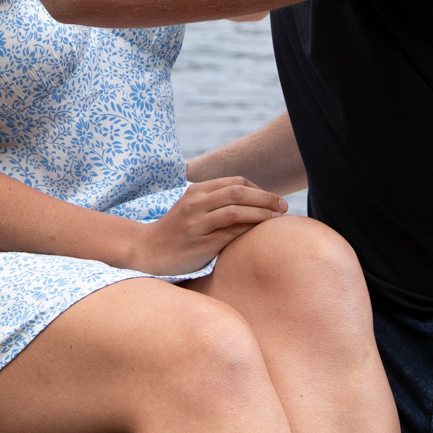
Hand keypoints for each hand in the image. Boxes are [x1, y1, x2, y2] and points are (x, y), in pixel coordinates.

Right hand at [128, 177, 286, 275]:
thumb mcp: (193, 208)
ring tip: (278, 219)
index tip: (274, 200)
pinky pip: (230, 234)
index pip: (235, 182)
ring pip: (236, 211)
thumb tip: (254, 203)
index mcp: (197, 190)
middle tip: (285, 207)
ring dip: (262, 213)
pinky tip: (261, 234)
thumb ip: (217, 202)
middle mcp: (196, 203)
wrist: (148, 250)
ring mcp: (197, 223)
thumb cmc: (177, 231)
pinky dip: (249, 230)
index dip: (259, 190)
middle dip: (266, 198)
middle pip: (238, 192)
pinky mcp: (200, 244)